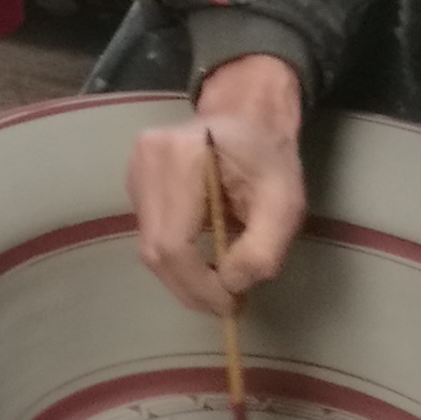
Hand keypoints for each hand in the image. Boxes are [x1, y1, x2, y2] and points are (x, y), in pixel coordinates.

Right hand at [130, 55, 309, 309]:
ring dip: (183, 276)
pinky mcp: (135, 183)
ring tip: (217, 283)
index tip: (230, 304)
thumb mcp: (285, 203)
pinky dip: (175, 258)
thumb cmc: (268, 157)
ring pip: (149, 248)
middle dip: (191, 287)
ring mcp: (135, 171)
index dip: (199, 285)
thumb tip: (230, 285)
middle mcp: (146, 161)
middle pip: (156, 250)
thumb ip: (262, 250)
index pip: (174, 242)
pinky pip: (150, 235)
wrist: (246, 115)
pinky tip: (201, 260)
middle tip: (226, 304)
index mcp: (181, 157)